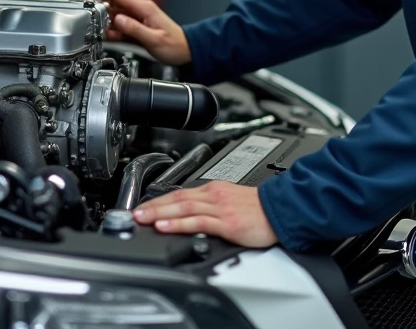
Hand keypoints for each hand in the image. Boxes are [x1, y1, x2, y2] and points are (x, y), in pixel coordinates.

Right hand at [75, 0, 190, 65]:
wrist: (185, 51)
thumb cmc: (175, 45)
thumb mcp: (154, 39)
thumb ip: (135, 29)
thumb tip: (118, 20)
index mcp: (143, 8)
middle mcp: (139, 10)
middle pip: (111, 3)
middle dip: (96, 8)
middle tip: (83, 15)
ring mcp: (136, 19)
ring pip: (113, 16)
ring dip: (102, 21)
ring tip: (92, 29)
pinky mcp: (135, 28)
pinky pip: (118, 27)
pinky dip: (110, 31)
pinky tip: (105, 36)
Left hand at [132, 181, 277, 247]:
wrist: (282, 211)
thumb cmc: (259, 210)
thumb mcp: (231, 202)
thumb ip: (210, 208)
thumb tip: (190, 217)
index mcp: (214, 190)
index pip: (180, 193)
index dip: (159, 201)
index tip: (142, 208)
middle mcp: (214, 195)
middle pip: (177, 198)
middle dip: (153, 206)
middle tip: (134, 213)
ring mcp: (220, 208)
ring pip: (183, 208)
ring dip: (160, 213)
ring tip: (143, 219)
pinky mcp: (227, 222)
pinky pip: (198, 222)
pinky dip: (179, 223)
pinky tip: (166, 226)